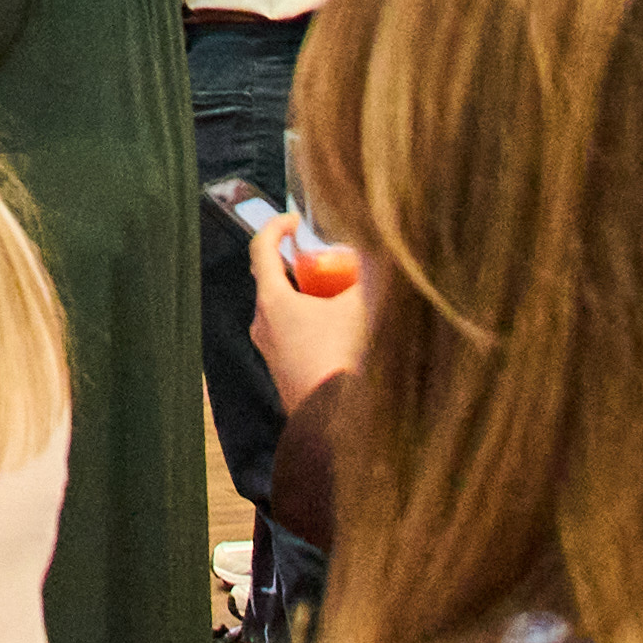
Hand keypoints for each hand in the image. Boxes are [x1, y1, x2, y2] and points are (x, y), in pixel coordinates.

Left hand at [243, 224, 373, 421]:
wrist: (335, 422)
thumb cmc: (342, 359)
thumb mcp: (361, 307)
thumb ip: (371, 275)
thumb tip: (381, 251)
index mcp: (272, 301)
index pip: (261, 249)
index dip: (276, 226)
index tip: (296, 220)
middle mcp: (263, 323)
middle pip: (274, 280)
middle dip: (300, 265)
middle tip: (328, 259)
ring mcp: (270, 350)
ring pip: (284, 310)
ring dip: (308, 296)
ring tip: (340, 296)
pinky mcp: (283, 371)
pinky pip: (291, 334)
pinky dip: (310, 322)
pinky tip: (340, 331)